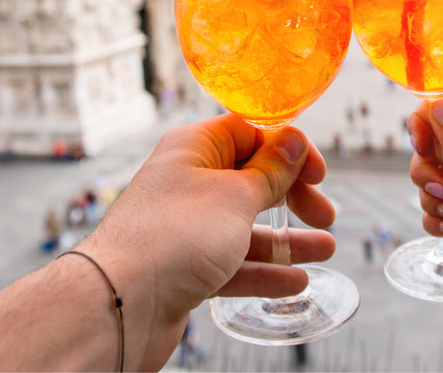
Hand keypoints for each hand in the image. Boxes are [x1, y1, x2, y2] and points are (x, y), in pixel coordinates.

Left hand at [83, 113, 334, 367]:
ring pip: (246, 224)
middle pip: (253, 179)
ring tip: (326, 248)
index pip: (252, 134)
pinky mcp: (185, 265)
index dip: (289, 149)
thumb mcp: (236, 197)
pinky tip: (295, 282)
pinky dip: (263, 269)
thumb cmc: (175, 237)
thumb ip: (271, 171)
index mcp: (195, 148)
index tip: (319, 173)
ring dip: (287, 237)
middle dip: (293, 195)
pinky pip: (233, 260)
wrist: (117, 307)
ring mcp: (186, 225)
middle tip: (325, 215)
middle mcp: (189, 181)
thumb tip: (295, 140)